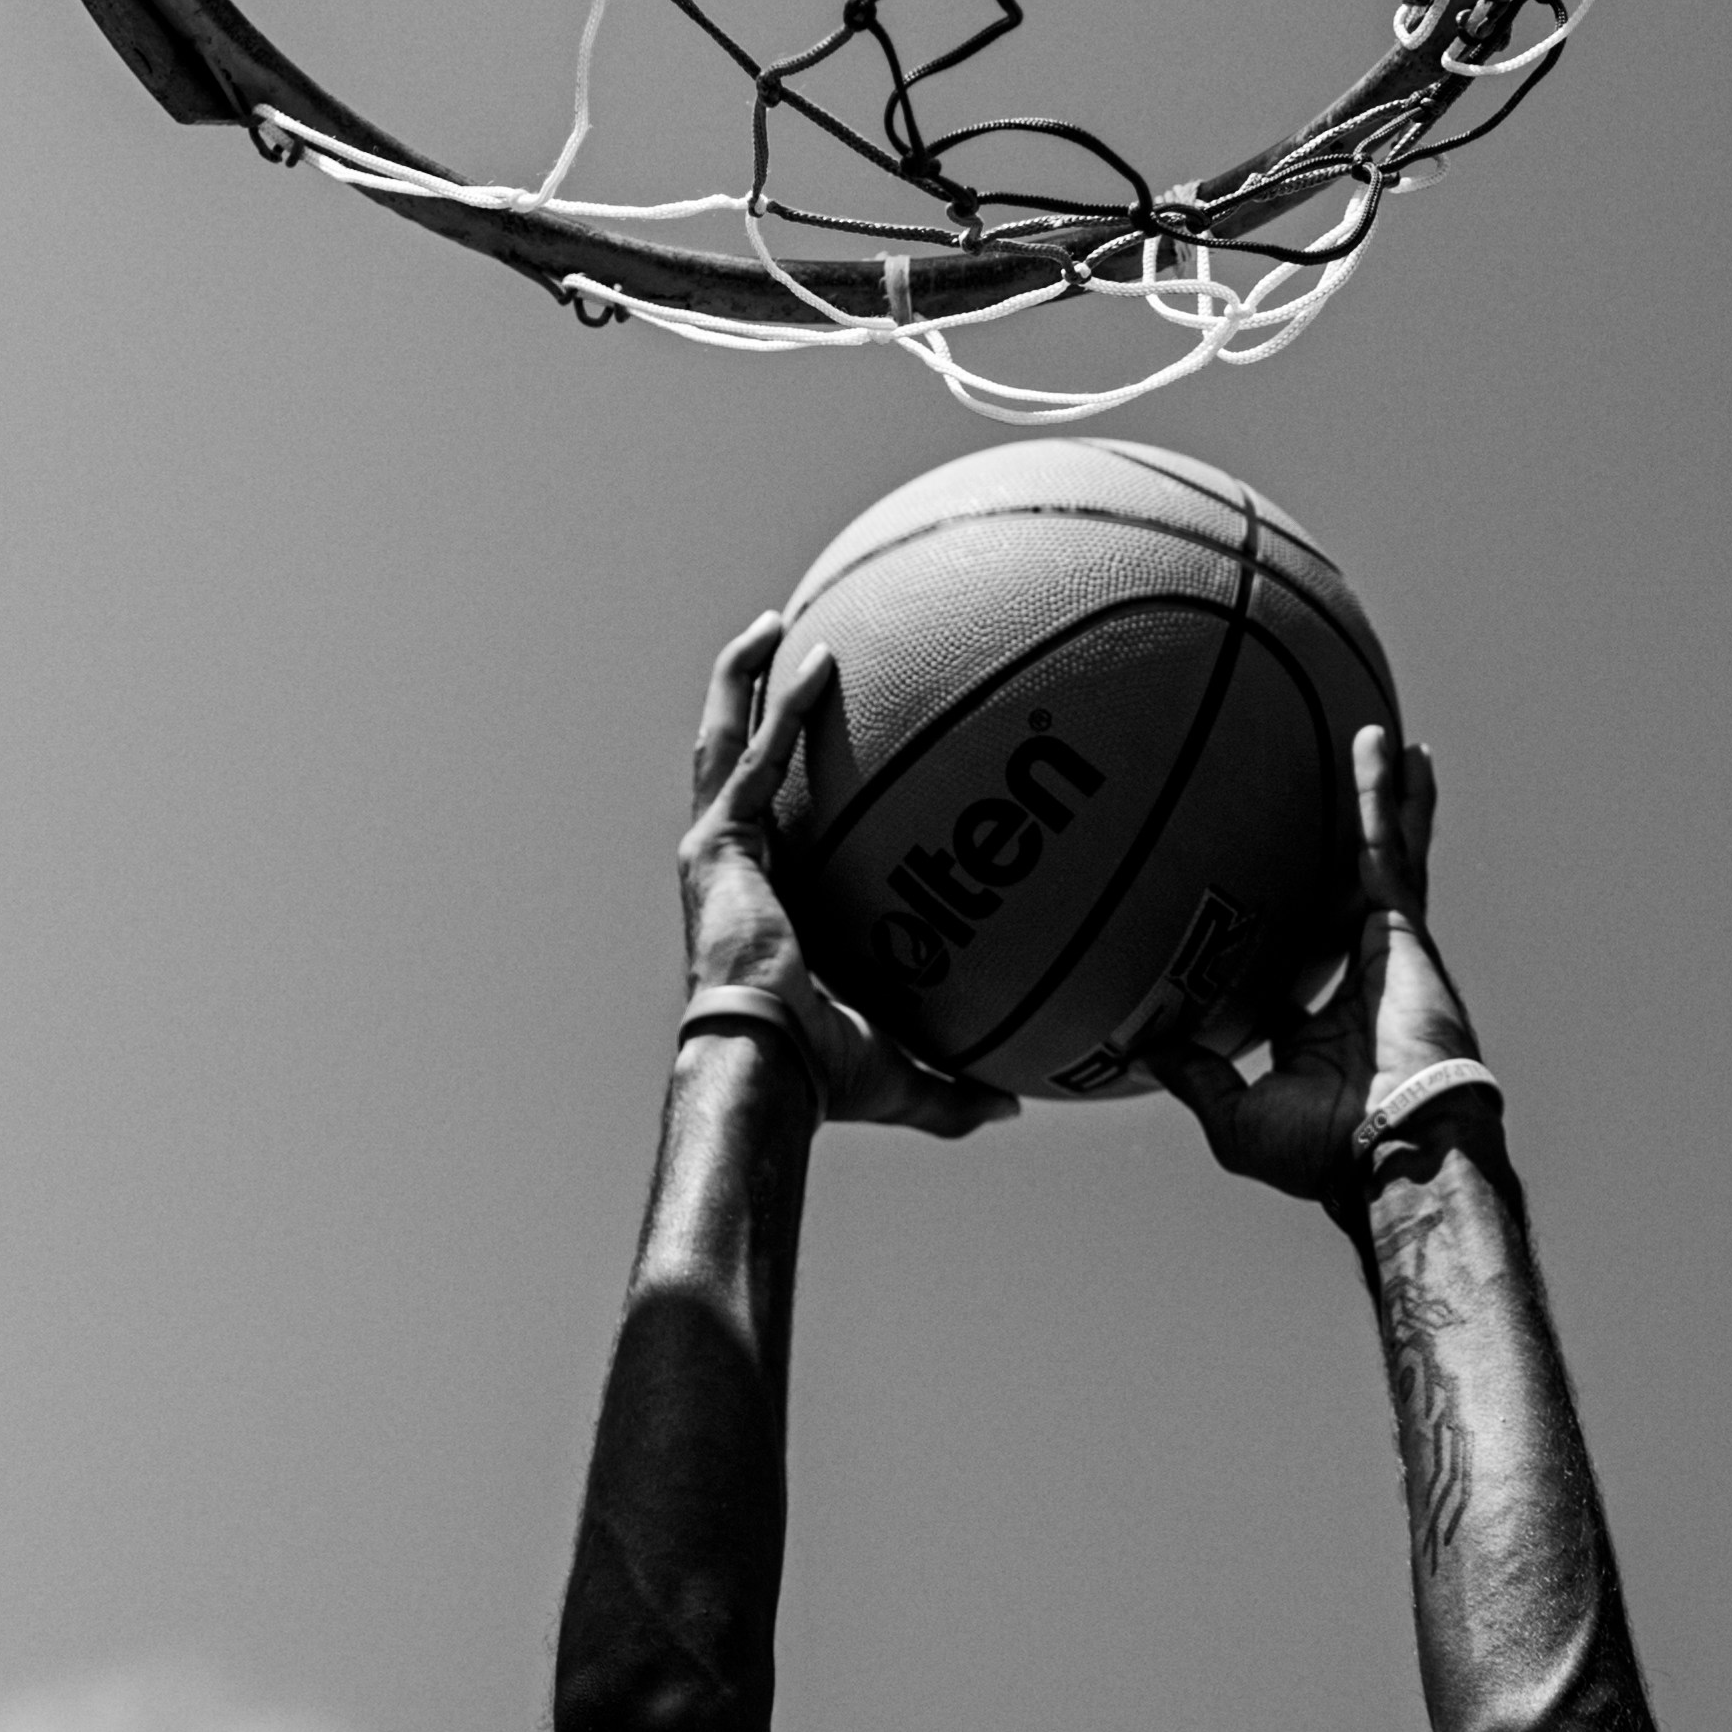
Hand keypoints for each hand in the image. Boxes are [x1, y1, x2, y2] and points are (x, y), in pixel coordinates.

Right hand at [680, 616, 1018, 1142]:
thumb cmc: (820, 1076)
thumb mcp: (903, 1071)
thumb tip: (1014, 1107)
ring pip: (724, 742)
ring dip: (744, 679)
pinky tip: (813, 655)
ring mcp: (717, 852)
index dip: (786, 783)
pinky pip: (758, 756)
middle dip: (750, 703)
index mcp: (765, 907)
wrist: (766, 1065)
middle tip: (780, 649)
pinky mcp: (719, 843)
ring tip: (773, 624)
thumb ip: (955, 1087)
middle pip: (733, 766)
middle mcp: (733, 870)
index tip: (823, 746)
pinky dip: (784, 705)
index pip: (772, 828)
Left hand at [1153, 726, 1484, 1210]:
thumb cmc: (1326, 1152)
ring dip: (1380, 797)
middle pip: (1347, 891)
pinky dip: (1387, 796)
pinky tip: (1389, 747)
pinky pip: (1390, 848)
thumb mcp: (1236, 1118)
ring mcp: (1387, 949)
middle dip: (1349, 843)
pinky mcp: (1404, 929)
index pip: (1295, 964)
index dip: (1278, 932)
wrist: (1393, 1149)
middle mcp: (1357, 978)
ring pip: (1380, 856)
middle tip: (1337, 788)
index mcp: (1320, 1026)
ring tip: (1379, 738)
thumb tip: (1142, 1051)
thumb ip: (1197, 1078)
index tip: (1251, 901)